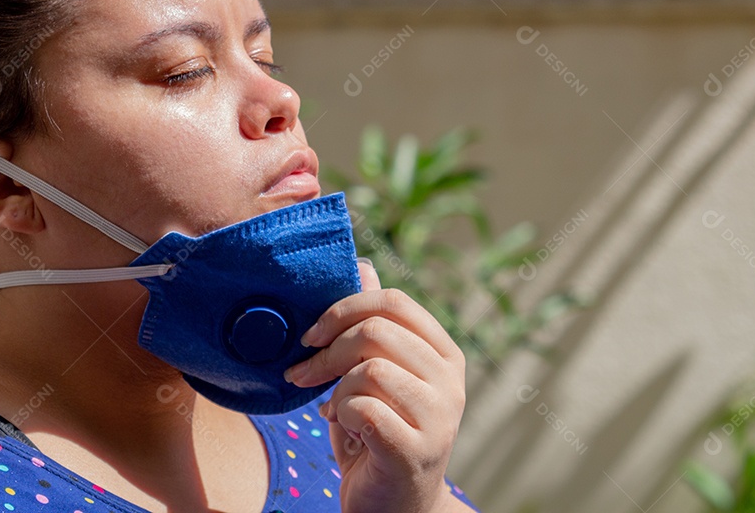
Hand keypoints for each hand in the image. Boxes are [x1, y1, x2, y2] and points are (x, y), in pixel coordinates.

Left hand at [283, 261, 468, 512]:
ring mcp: (439, 417)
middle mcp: (450, 381)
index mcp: (444, 353)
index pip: (395, 301)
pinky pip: (362, 408)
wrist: (394, 505)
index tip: (311, 333)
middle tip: (303, 372)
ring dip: (337, 390)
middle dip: (327, 349)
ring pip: (369, 368)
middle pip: (376, 330)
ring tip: (337, 410)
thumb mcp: (374, 373)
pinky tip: (347, 432)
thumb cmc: (378, 433)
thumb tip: (363, 266)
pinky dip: (341, 417)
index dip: (344, 307)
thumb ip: (373, 323)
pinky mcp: (417, 450)